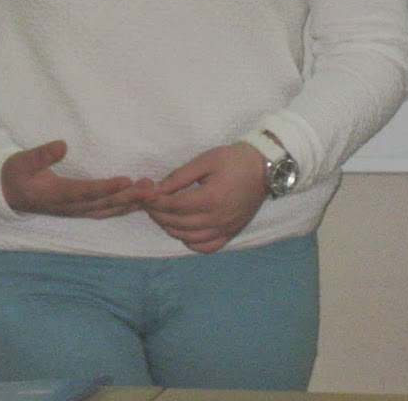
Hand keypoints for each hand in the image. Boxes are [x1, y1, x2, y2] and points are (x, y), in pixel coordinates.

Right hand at [1, 140, 155, 218]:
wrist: (9, 195)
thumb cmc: (16, 175)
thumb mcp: (21, 161)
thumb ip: (41, 155)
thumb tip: (62, 144)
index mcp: (56, 194)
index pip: (86, 191)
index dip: (106, 187)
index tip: (127, 180)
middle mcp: (71, 207)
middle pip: (105, 204)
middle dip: (130, 197)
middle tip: (153, 188)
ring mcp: (78, 210)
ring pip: (110, 209)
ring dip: (132, 202)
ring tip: (153, 192)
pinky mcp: (83, 210)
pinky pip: (108, 211)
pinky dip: (126, 207)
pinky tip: (140, 201)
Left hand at [143, 142, 267, 252]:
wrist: (264, 169)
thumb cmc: (233, 160)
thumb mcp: (203, 161)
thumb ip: (178, 177)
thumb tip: (156, 188)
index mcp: (211, 199)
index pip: (174, 206)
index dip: (155, 201)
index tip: (143, 194)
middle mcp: (218, 219)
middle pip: (178, 224)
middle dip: (157, 214)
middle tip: (147, 202)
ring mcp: (226, 229)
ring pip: (188, 238)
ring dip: (170, 228)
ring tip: (160, 213)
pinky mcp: (231, 233)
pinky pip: (207, 247)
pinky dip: (190, 242)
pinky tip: (182, 229)